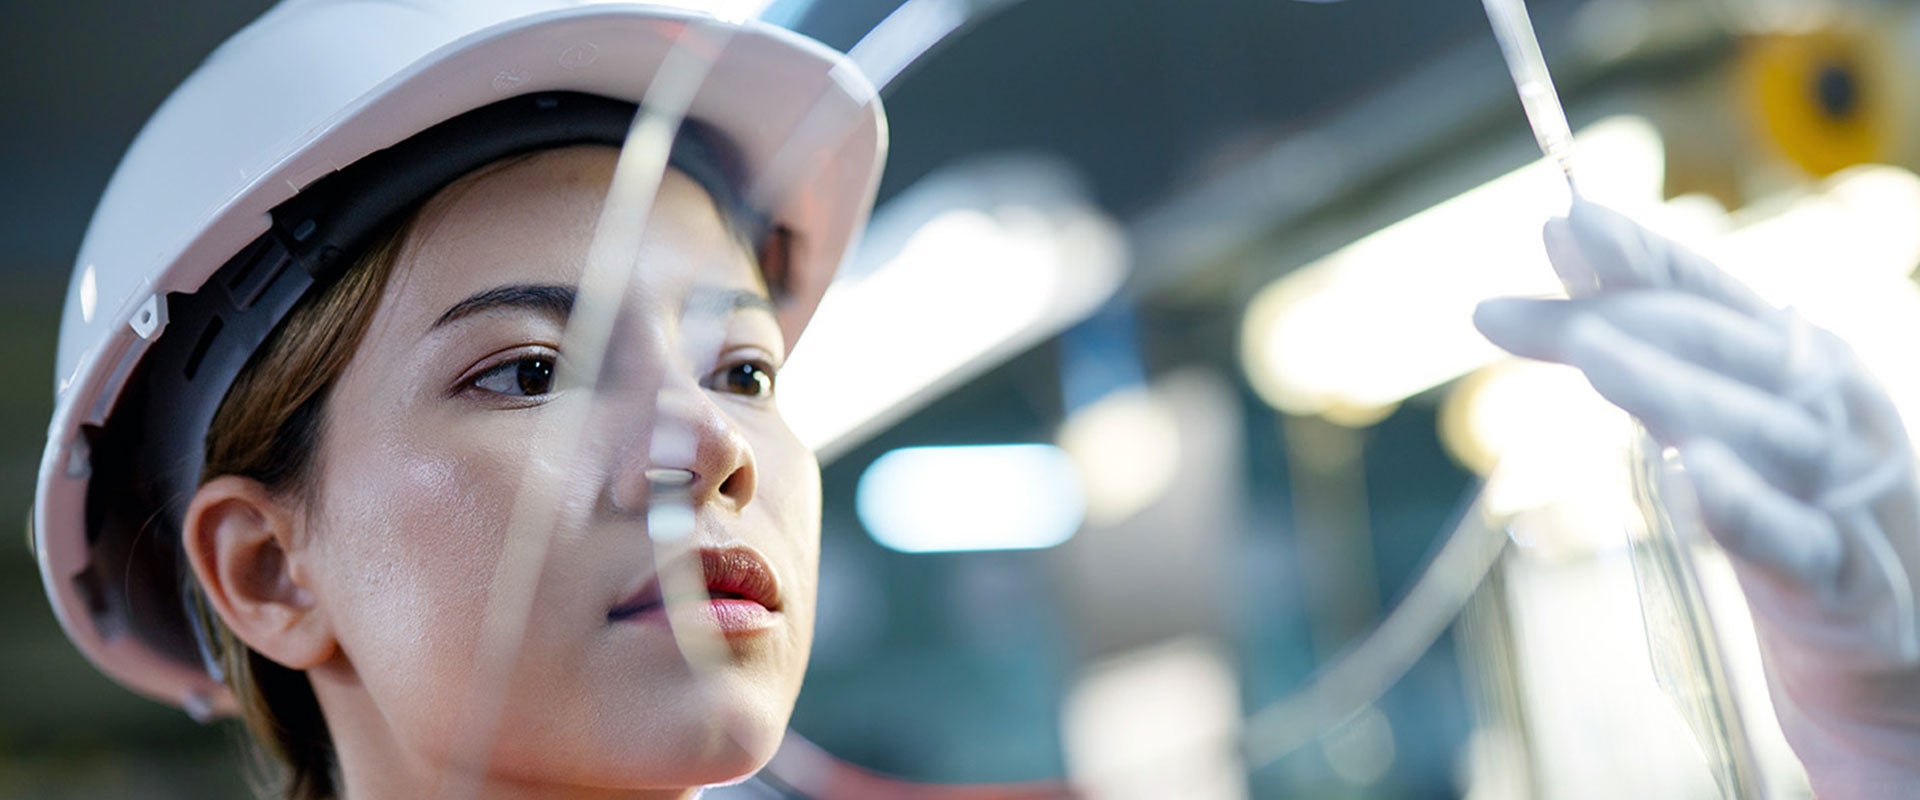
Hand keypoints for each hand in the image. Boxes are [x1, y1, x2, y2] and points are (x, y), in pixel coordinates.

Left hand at [1473, 200, 1919, 797]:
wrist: (1884, 640)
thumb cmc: (1785, 505)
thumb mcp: (1713, 408)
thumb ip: (1642, 329)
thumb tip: (1561, 232)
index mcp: (1798, 357)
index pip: (1707, 291)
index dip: (1636, 254)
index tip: (1558, 221)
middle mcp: (1830, 408)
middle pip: (1722, 349)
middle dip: (1621, 319)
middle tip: (1518, 313)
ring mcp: (1844, 491)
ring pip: (1759, 430)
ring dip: (1673, 389)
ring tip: (1593, 355)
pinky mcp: (1846, 580)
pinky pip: (1795, 542)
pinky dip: (1747, 509)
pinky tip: (1694, 478)